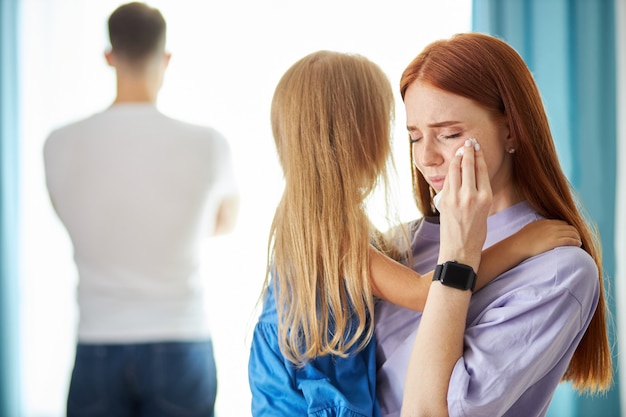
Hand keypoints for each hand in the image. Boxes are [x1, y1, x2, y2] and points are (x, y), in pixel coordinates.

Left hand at [437, 139, 491, 270]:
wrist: (460, 250)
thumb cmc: (475, 233)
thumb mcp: (484, 211)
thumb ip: (479, 193)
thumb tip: (469, 176)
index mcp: (486, 198)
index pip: (481, 169)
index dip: (478, 155)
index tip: (476, 146)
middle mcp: (472, 196)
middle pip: (468, 165)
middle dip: (467, 151)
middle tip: (467, 142)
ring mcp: (457, 198)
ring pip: (455, 170)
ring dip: (457, 158)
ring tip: (459, 150)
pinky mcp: (445, 201)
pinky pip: (447, 181)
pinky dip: (450, 171)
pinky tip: (452, 166)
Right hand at [516, 219, 581, 256]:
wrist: (517, 246)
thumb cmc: (520, 240)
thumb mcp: (530, 229)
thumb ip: (538, 228)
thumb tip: (541, 232)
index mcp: (545, 222)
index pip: (562, 222)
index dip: (568, 228)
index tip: (570, 233)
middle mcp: (551, 226)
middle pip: (569, 227)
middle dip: (575, 232)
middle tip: (577, 238)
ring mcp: (553, 233)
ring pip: (572, 233)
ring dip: (577, 237)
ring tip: (579, 242)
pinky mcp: (554, 241)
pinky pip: (570, 240)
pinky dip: (576, 242)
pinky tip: (578, 245)